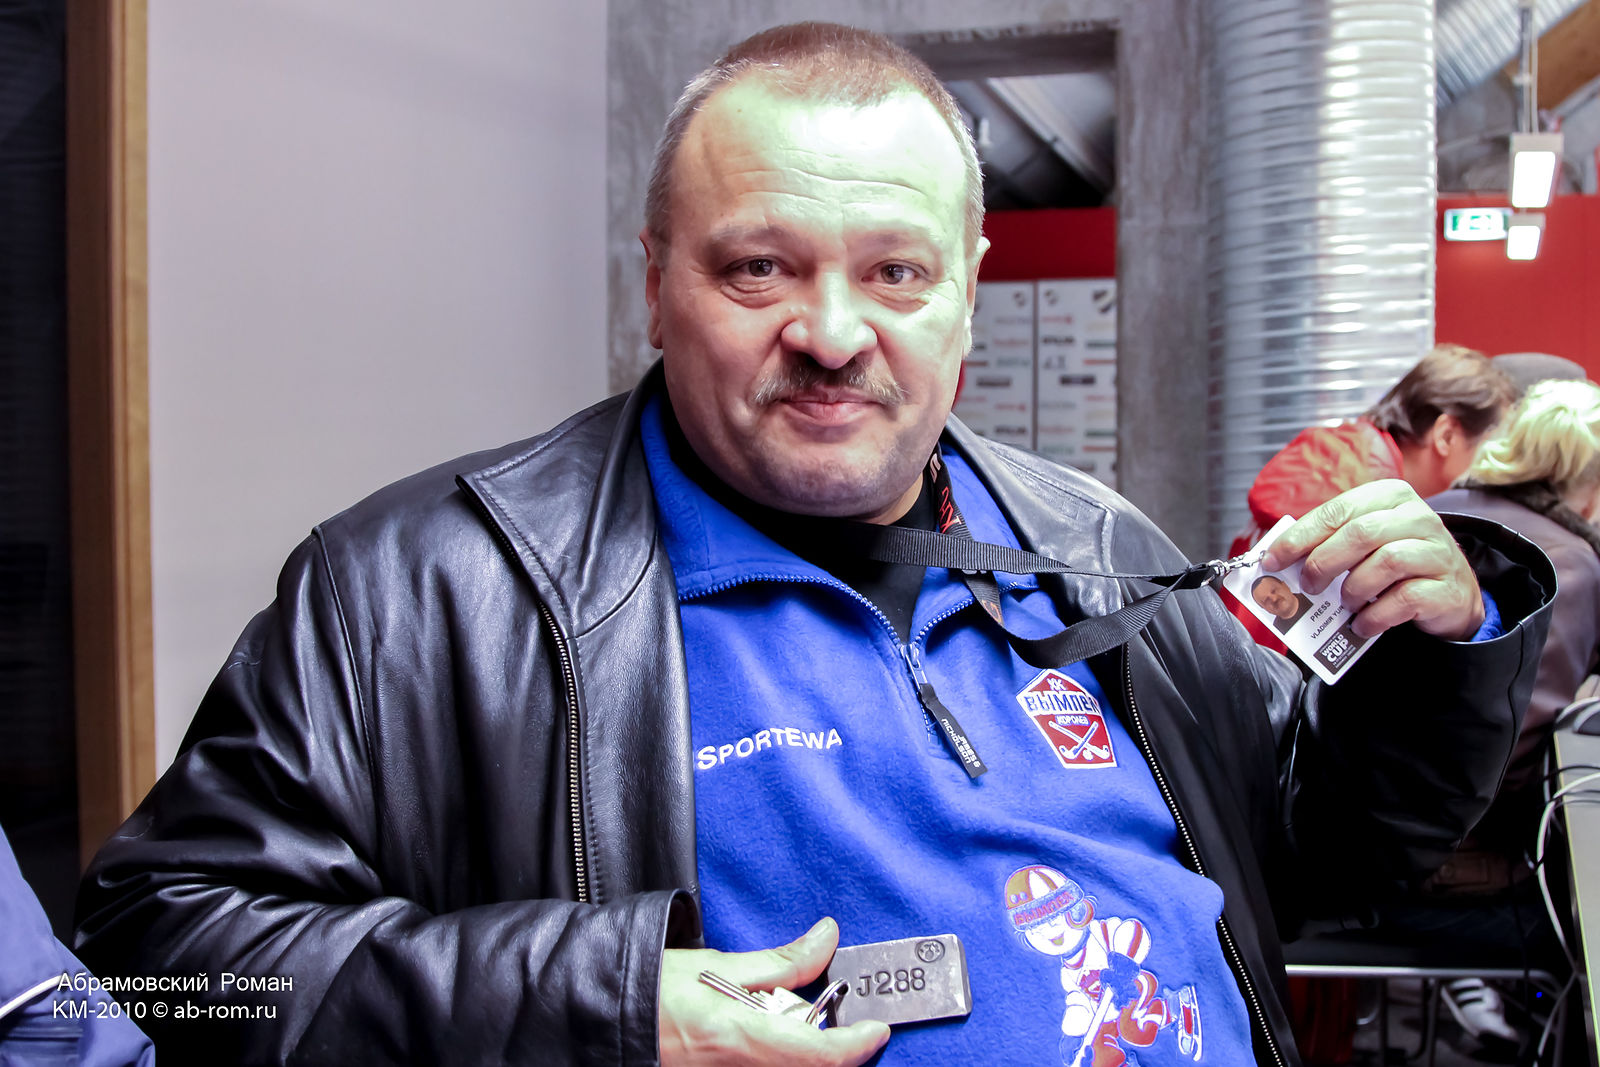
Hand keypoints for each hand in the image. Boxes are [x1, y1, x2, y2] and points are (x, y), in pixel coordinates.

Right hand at [659, 917, 890, 1065]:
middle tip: (836, 1017)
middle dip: (832, 1046)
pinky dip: (784, 1053)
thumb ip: (782, 961)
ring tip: (792, 1020)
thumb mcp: (719, 964)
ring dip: (806, 1049)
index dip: (857, 1044)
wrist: (607, 1019)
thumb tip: (827, 939)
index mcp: (741, 1036)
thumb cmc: (652, 990)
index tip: (876, 1028)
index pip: (819, 1054)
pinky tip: (772, 1032)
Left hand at [1260, 479, 1483, 641]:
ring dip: (1352, 589)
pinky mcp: (1446, 588)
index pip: (1337, 510)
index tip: (1273, 560)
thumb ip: (1332, 543)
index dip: (1300, 536)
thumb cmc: (1399, 562)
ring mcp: (1436, 552)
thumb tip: (1281, 561)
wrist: (1452, 593)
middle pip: (1360, 534)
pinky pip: (1404, 599)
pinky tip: (1362, 624)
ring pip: (1385, 562)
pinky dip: (1375, 615)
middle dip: (1323, 562)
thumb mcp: (1367, 543)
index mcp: (1390, 497)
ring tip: (1343, 603)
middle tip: (1307, 585)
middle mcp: (1417, 518)